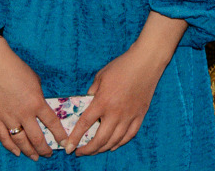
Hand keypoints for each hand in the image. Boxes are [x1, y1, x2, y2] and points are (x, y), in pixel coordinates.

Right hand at [0, 39, 66, 159]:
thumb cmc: (17, 69)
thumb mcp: (36, 81)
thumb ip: (39, 97)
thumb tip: (41, 108)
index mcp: (37, 102)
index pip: (52, 124)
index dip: (60, 135)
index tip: (64, 143)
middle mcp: (24, 113)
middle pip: (37, 138)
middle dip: (44, 149)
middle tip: (49, 154)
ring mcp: (8, 117)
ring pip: (20, 141)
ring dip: (29, 151)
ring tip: (34, 157)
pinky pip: (3, 137)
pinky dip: (10, 147)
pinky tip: (16, 152)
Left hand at [77, 38, 173, 155]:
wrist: (145, 62)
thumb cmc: (122, 66)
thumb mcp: (100, 76)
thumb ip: (92, 92)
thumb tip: (87, 104)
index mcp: (103, 101)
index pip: (85, 124)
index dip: (75, 137)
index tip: (69, 148)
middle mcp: (115, 112)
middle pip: (100, 139)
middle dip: (88, 149)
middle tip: (80, 152)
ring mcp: (129, 115)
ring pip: (114, 141)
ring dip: (102, 149)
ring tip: (94, 150)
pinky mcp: (140, 115)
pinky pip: (129, 135)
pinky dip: (120, 143)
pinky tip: (113, 146)